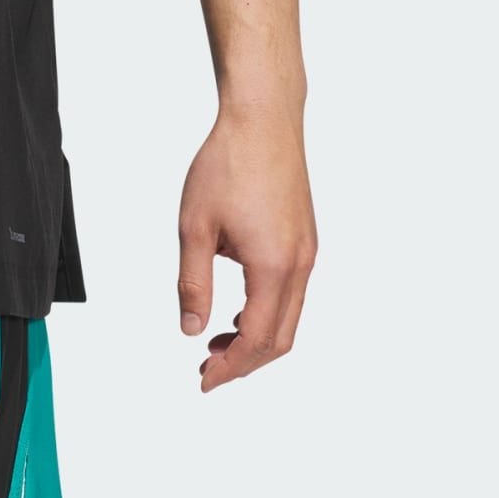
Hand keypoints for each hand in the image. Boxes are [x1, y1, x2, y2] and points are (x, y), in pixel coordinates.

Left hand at [177, 102, 316, 391]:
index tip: (205, 378)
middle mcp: (299, 264)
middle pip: (280, 339)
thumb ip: (193, 282)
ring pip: (290, 317)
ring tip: (219, 340)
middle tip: (209, 368)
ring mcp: (307, 251)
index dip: (230, 366)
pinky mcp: (305, 237)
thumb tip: (190, 328)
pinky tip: (240, 307)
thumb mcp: (195, 225)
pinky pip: (292, 291)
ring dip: (257, 338)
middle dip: (245, 361)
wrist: (262, 119)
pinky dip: (269, 312)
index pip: (256, 339)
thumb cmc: (228, 162)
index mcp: (273, 265)